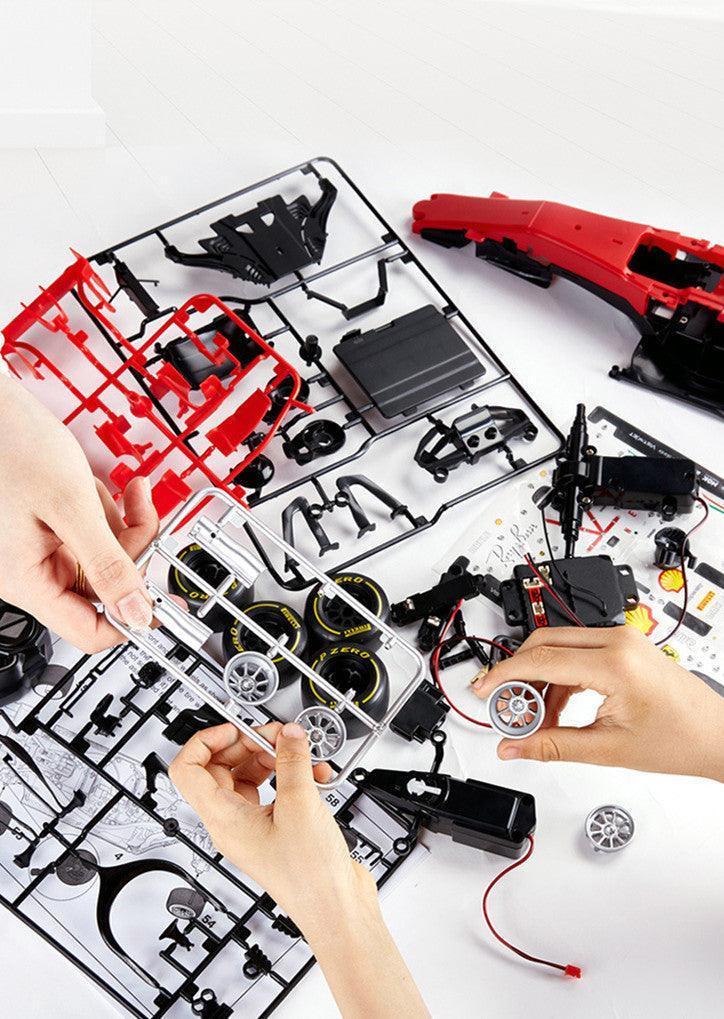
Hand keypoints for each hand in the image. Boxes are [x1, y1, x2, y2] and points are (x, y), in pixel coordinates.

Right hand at [0, 375, 157, 651]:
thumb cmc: (8, 441)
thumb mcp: (70, 504)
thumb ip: (109, 563)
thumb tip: (137, 614)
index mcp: (25, 579)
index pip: (89, 631)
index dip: (130, 616)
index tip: (161, 593)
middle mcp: (27, 571)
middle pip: (103, 589)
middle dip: (130, 550)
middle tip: (142, 512)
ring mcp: (36, 549)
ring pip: (102, 558)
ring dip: (120, 525)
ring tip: (121, 492)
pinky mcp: (43, 528)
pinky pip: (88, 535)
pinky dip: (103, 513)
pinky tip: (95, 486)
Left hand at [169, 721, 429, 1017]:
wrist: (336, 908)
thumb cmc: (308, 877)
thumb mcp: (299, 803)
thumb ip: (292, 760)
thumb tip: (287, 733)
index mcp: (223, 818)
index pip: (188, 769)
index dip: (206, 741)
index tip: (234, 728)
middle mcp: (233, 823)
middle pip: (222, 768)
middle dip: (250, 744)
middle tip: (277, 735)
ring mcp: (254, 827)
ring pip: (251, 776)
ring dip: (277, 758)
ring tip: (301, 753)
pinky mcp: (277, 829)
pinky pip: (276, 791)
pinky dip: (294, 776)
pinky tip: (316, 775)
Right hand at [473, 625, 723, 780]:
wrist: (716, 735)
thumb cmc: (681, 739)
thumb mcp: (608, 749)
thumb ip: (552, 746)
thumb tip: (513, 748)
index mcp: (615, 662)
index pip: (541, 660)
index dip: (505, 677)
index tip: (483, 692)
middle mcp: (617, 641)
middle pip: (543, 643)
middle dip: (517, 675)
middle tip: (503, 707)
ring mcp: (621, 640)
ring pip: (558, 647)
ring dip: (539, 679)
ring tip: (533, 718)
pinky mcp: (623, 646)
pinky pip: (576, 652)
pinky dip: (559, 677)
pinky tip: (555, 707)